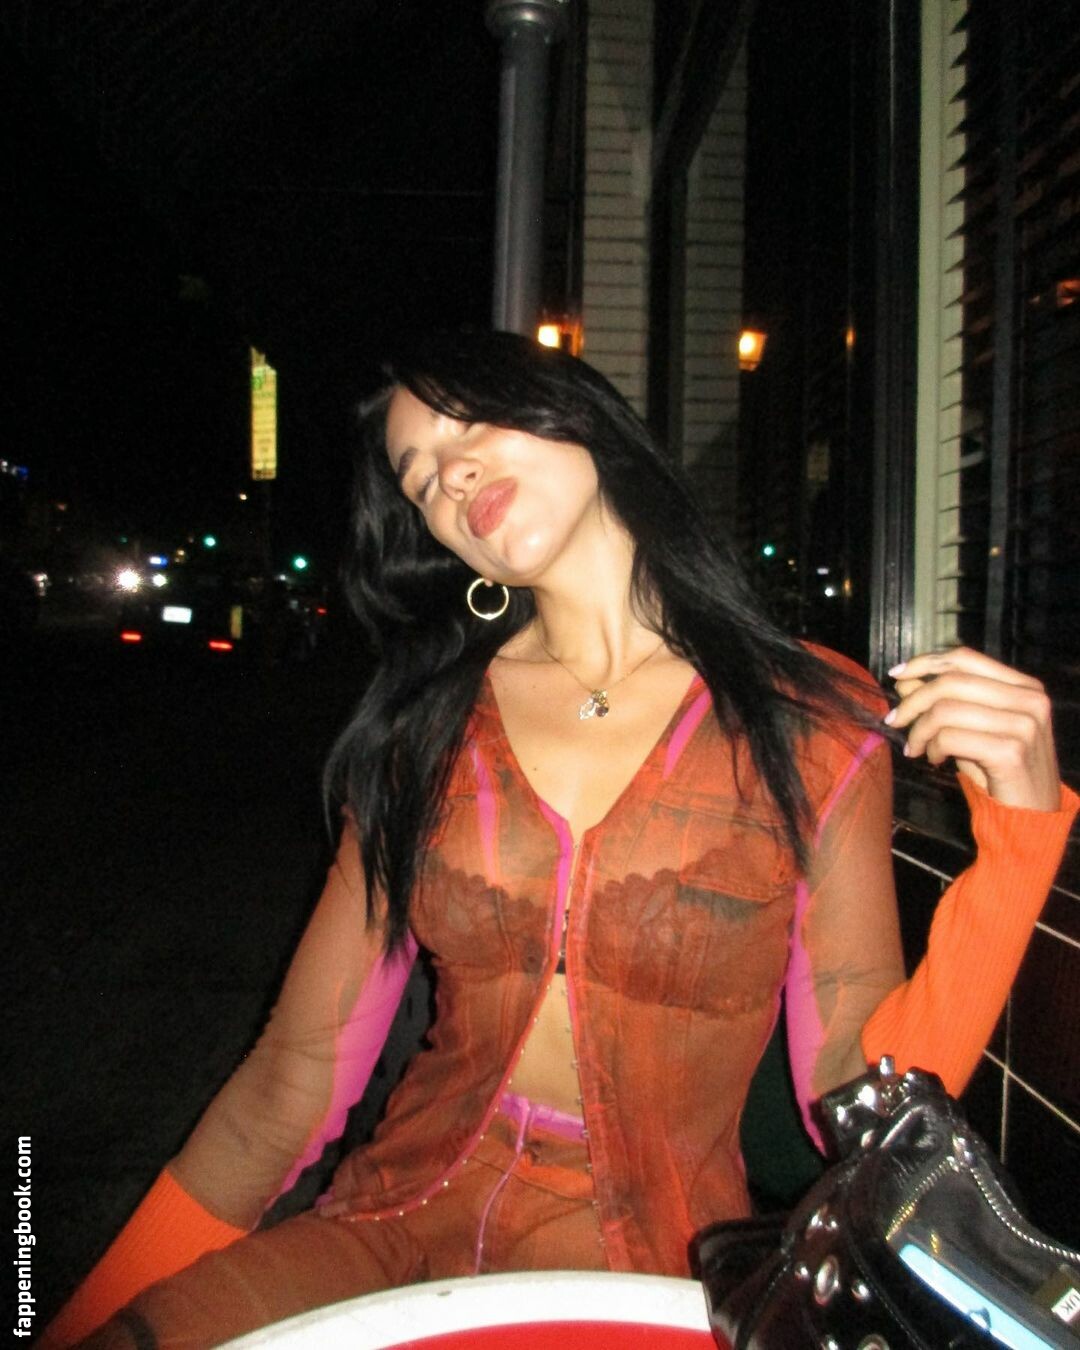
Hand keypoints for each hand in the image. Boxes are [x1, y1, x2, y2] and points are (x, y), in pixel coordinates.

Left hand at [884, 648, 1060, 810]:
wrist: (1031, 814)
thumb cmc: (999, 769)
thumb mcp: (970, 728)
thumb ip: (943, 701)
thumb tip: (904, 680)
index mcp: (1025, 687)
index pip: (965, 658)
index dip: (926, 662)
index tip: (897, 675)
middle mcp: (1030, 700)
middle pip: (951, 681)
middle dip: (913, 701)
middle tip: (894, 721)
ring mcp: (1024, 725)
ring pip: (946, 710)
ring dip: (919, 730)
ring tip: (916, 748)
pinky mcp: (1010, 752)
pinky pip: (950, 737)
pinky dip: (932, 748)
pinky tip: (934, 760)